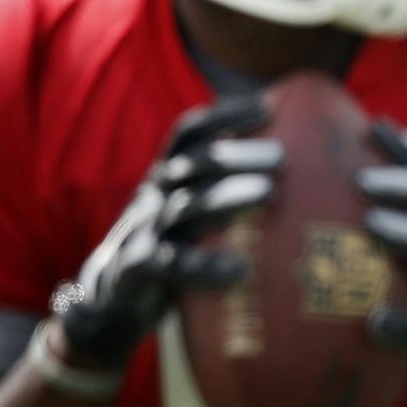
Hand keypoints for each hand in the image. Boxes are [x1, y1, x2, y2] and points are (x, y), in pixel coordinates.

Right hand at [51, 98, 280, 368]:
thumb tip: (297, 178)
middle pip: (192, 165)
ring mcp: (143, 230)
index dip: (225, 116)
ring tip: (269, 194)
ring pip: (185, 207)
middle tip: (281, 157)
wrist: (110, 301)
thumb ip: (225, 192)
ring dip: (227, 198)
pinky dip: (206, 267)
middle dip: (234, 155)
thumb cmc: (170, 250)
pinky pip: (173, 264)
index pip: (189, 133)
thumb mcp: (190, 215)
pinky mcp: (138, 270)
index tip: (268, 106)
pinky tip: (241, 270)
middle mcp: (153, 196)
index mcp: (166, 178)